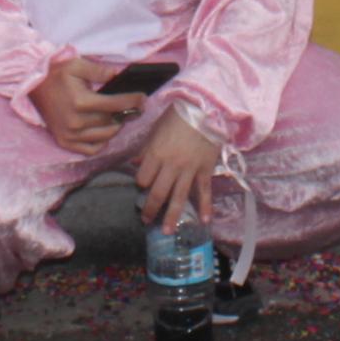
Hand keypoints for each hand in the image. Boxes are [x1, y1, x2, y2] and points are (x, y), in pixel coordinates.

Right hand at [30, 56, 144, 157]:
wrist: (32, 86)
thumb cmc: (55, 74)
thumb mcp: (77, 64)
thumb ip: (100, 71)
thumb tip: (118, 76)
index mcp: (80, 102)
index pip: (115, 105)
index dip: (133, 101)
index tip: (143, 98)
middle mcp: (75, 122)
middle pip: (112, 122)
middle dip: (126, 113)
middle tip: (135, 106)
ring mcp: (69, 135)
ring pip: (104, 137)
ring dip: (115, 127)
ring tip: (118, 116)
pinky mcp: (64, 142)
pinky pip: (91, 149)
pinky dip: (101, 142)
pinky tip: (103, 130)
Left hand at [132, 106, 220, 229]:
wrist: (206, 108)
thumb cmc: (178, 115)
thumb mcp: (156, 128)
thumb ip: (146, 148)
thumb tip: (134, 163)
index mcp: (155, 154)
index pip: (143, 178)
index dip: (140, 184)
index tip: (141, 188)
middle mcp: (170, 166)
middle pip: (157, 193)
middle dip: (150, 209)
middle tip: (146, 220)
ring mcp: (189, 170)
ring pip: (178, 198)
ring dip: (171, 217)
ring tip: (166, 231)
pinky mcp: (205, 170)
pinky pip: (204, 192)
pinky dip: (205, 207)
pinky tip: (203, 222)